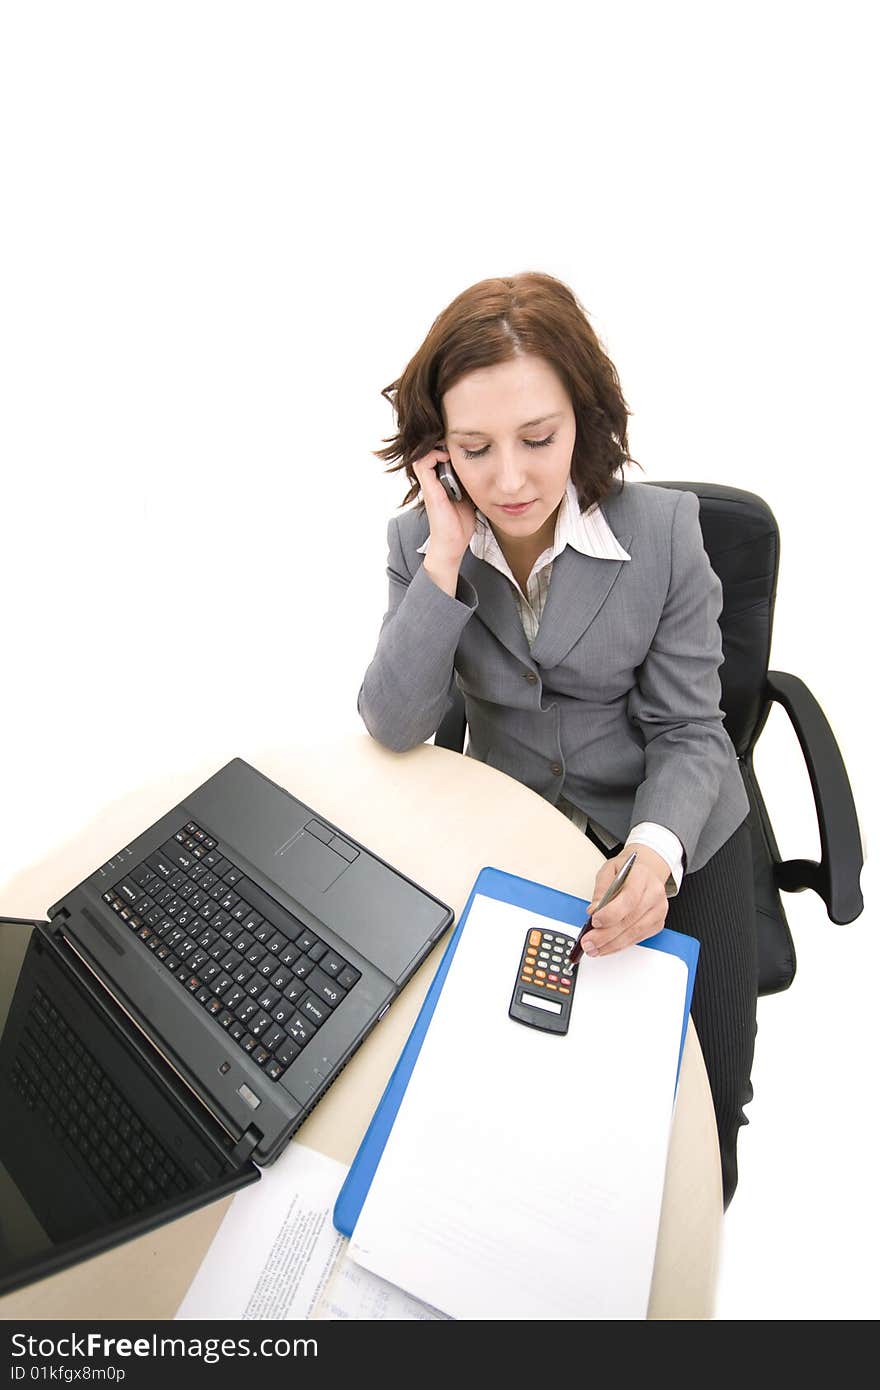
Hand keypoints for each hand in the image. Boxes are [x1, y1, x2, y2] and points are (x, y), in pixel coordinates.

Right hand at [411, 445, 475, 569]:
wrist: (453, 543)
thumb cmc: (461, 522)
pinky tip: (448, 457)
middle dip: (444, 440)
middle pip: (431, 449)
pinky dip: (434, 455)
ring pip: (424, 452)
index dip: (449, 442)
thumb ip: (472, 480)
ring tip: (453, 445)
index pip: (439, 452)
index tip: (464, 439)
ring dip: (438, 445)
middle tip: (458, 437)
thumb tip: (489, 465)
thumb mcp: (471, 494)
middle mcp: (433, 479)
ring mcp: (429, 483)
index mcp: (442, 480)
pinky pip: (423, 463)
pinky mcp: (429, 488)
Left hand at [577, 844, 669, 957]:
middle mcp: (654, 893)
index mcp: (642, 876)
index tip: (594, 921)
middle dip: (606, 935)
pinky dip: (620, 945)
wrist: (645, 872)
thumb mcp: (609, 870)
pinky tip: (607, 947)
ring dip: (612, 944)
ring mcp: (658, 910)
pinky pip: (638, 938)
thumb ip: (601, 889)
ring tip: (594, 949)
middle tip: (588, 942)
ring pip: (634, 933)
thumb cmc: (627, 872)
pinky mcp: (657, 924)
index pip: (629, 899)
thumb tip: (594, 910)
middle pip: (631, 920)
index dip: (611, 914)